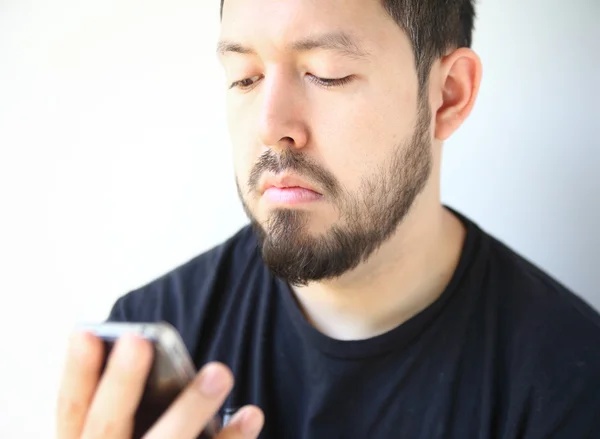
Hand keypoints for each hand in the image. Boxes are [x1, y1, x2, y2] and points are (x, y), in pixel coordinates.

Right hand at [57, 331, 263, 438]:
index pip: (71, 409)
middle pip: (107, 426)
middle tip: (139, 342)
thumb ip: (120, 412)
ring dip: (191, 409)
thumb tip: (146, 353)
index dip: (76, 372)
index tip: (86, 333)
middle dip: (121, 383)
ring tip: (219, 372)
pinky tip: (251, 414)